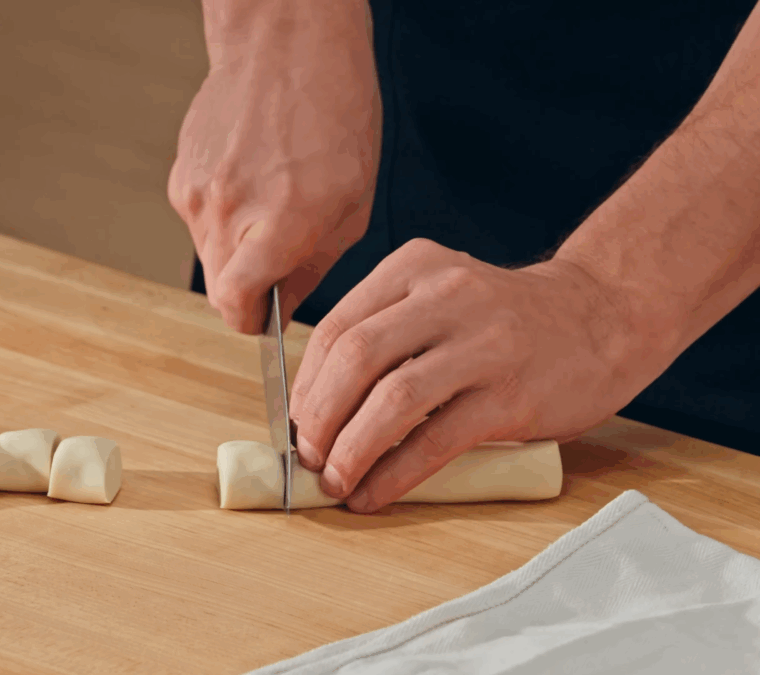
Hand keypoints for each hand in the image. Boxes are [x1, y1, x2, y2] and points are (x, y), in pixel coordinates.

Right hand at [167, 1, 380, 332]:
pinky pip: (200, 220)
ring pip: (210, 254)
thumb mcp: (352, 202)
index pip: (236, 303)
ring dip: (237, 248)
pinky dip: (224, 216)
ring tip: (271, 204)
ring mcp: (197, 193)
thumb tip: (287, 305)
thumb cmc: (333, 114)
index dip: (250, 322)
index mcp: (280, 222)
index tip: (262, 321)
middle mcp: (229, 211)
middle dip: (248, 289)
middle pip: (220, 287)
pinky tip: (253, 181)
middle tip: (280, 261)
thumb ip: (315, 266)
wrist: (285, 46)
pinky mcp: (181, 177)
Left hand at [288, 238, 660, 512]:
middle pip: (354, 358)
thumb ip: (386, 332)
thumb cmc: (505, 320)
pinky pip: (435, 441)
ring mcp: (483, 344)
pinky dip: (394, 474)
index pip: (336, 327)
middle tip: (308, 456)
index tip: (295, 423)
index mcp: (415, 267)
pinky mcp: (511, 395)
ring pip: (391, 400)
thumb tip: (318, 409)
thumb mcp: (440, 296)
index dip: (305, 384)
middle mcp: (446, 296)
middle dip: (318, 417)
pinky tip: (375, 493)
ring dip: (350, 450)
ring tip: (336, 480)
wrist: (603, 316)